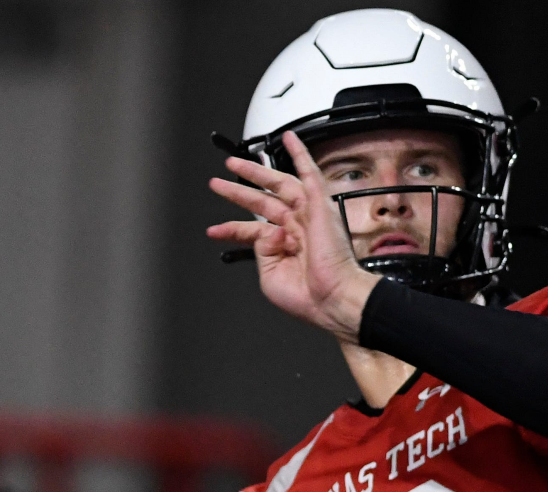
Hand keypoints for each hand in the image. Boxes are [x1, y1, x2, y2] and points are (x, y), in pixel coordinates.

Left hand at [207, 131, 379, 342]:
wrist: (332, 298)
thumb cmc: (309, 296)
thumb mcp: (270, 276)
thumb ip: (262, 250)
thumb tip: (266, 229)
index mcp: (286, 247)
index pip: (254, 230)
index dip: (232, 228)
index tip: (214, 230)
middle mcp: (297, 228)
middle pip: (262, 202)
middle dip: (238, 192)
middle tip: (218, 183)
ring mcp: (308, 215)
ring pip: (279, 184)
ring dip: (255, 172)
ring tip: (232, 163)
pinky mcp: (320, 205)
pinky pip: (310, 173)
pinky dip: (301, 154)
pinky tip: (290, 138)